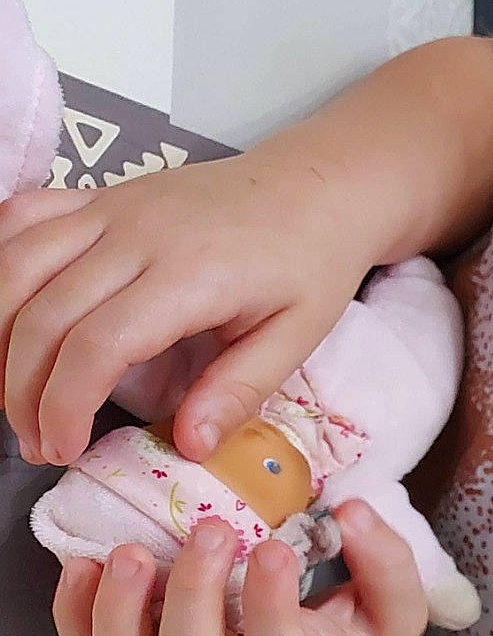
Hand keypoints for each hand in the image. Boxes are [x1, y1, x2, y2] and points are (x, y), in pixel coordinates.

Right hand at [0, 151, 376, 467]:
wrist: (317, 186)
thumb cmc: (311, 261)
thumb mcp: (298, 336)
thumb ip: (240, 390)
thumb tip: (190, 446)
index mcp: (191, 274)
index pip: (97, 345)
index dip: (64, 405)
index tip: (63, 449)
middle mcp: (137, 234)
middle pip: (42, 315)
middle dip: (23, 390)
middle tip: (37, 441)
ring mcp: (110, 206)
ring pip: (15, 266)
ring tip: (14, 395)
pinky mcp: (99, 194)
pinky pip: (22, 217)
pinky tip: (4, 317)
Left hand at [51, 500, 430, 635]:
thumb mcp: (394, 613)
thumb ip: (387, 564)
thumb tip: (351, 510)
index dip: (271, 602)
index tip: (277, 547)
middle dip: (192, 591)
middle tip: (213, 529)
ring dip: (118, 612)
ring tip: (129, 552)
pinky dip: (73, 618)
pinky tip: (85, 566)